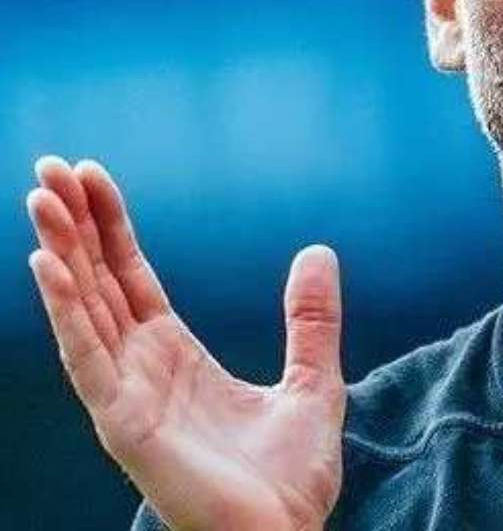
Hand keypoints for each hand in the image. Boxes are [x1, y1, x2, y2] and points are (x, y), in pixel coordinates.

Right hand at [24, 156, 344, 530]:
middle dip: (73, 225)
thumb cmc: (290, 479)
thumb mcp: (314, 381)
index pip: (132, 278)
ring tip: (40, 197)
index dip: (111, 228)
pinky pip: (87, 359)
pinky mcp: (125, 426)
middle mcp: (142, 370)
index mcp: (176, 357)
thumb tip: (318, 252)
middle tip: (47, 165)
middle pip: (99, 283)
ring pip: (85, 310)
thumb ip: (310, 320)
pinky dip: (66, 312)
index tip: (92, 175)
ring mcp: (127, 397)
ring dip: (60, 253)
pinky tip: (48, 266)